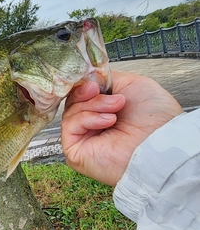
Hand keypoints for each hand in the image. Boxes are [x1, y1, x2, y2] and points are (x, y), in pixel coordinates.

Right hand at [61, 70, 183, 185]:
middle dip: (88, 93)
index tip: (94, 81)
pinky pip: (69, 126)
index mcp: (104, 110)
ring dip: (93, 105)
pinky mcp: (75, 151)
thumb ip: (105, 79)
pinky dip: (87, 118)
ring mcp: (83, 138)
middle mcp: (92, 125)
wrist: (160, 143)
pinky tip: (107, 121)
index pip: (81, 94)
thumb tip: (86, 78)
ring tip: (115, 108)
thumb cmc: (155, 119)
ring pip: (71, 111)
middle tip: (105, 93)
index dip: (83, 84)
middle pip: (72, 101)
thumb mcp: (130, 84)